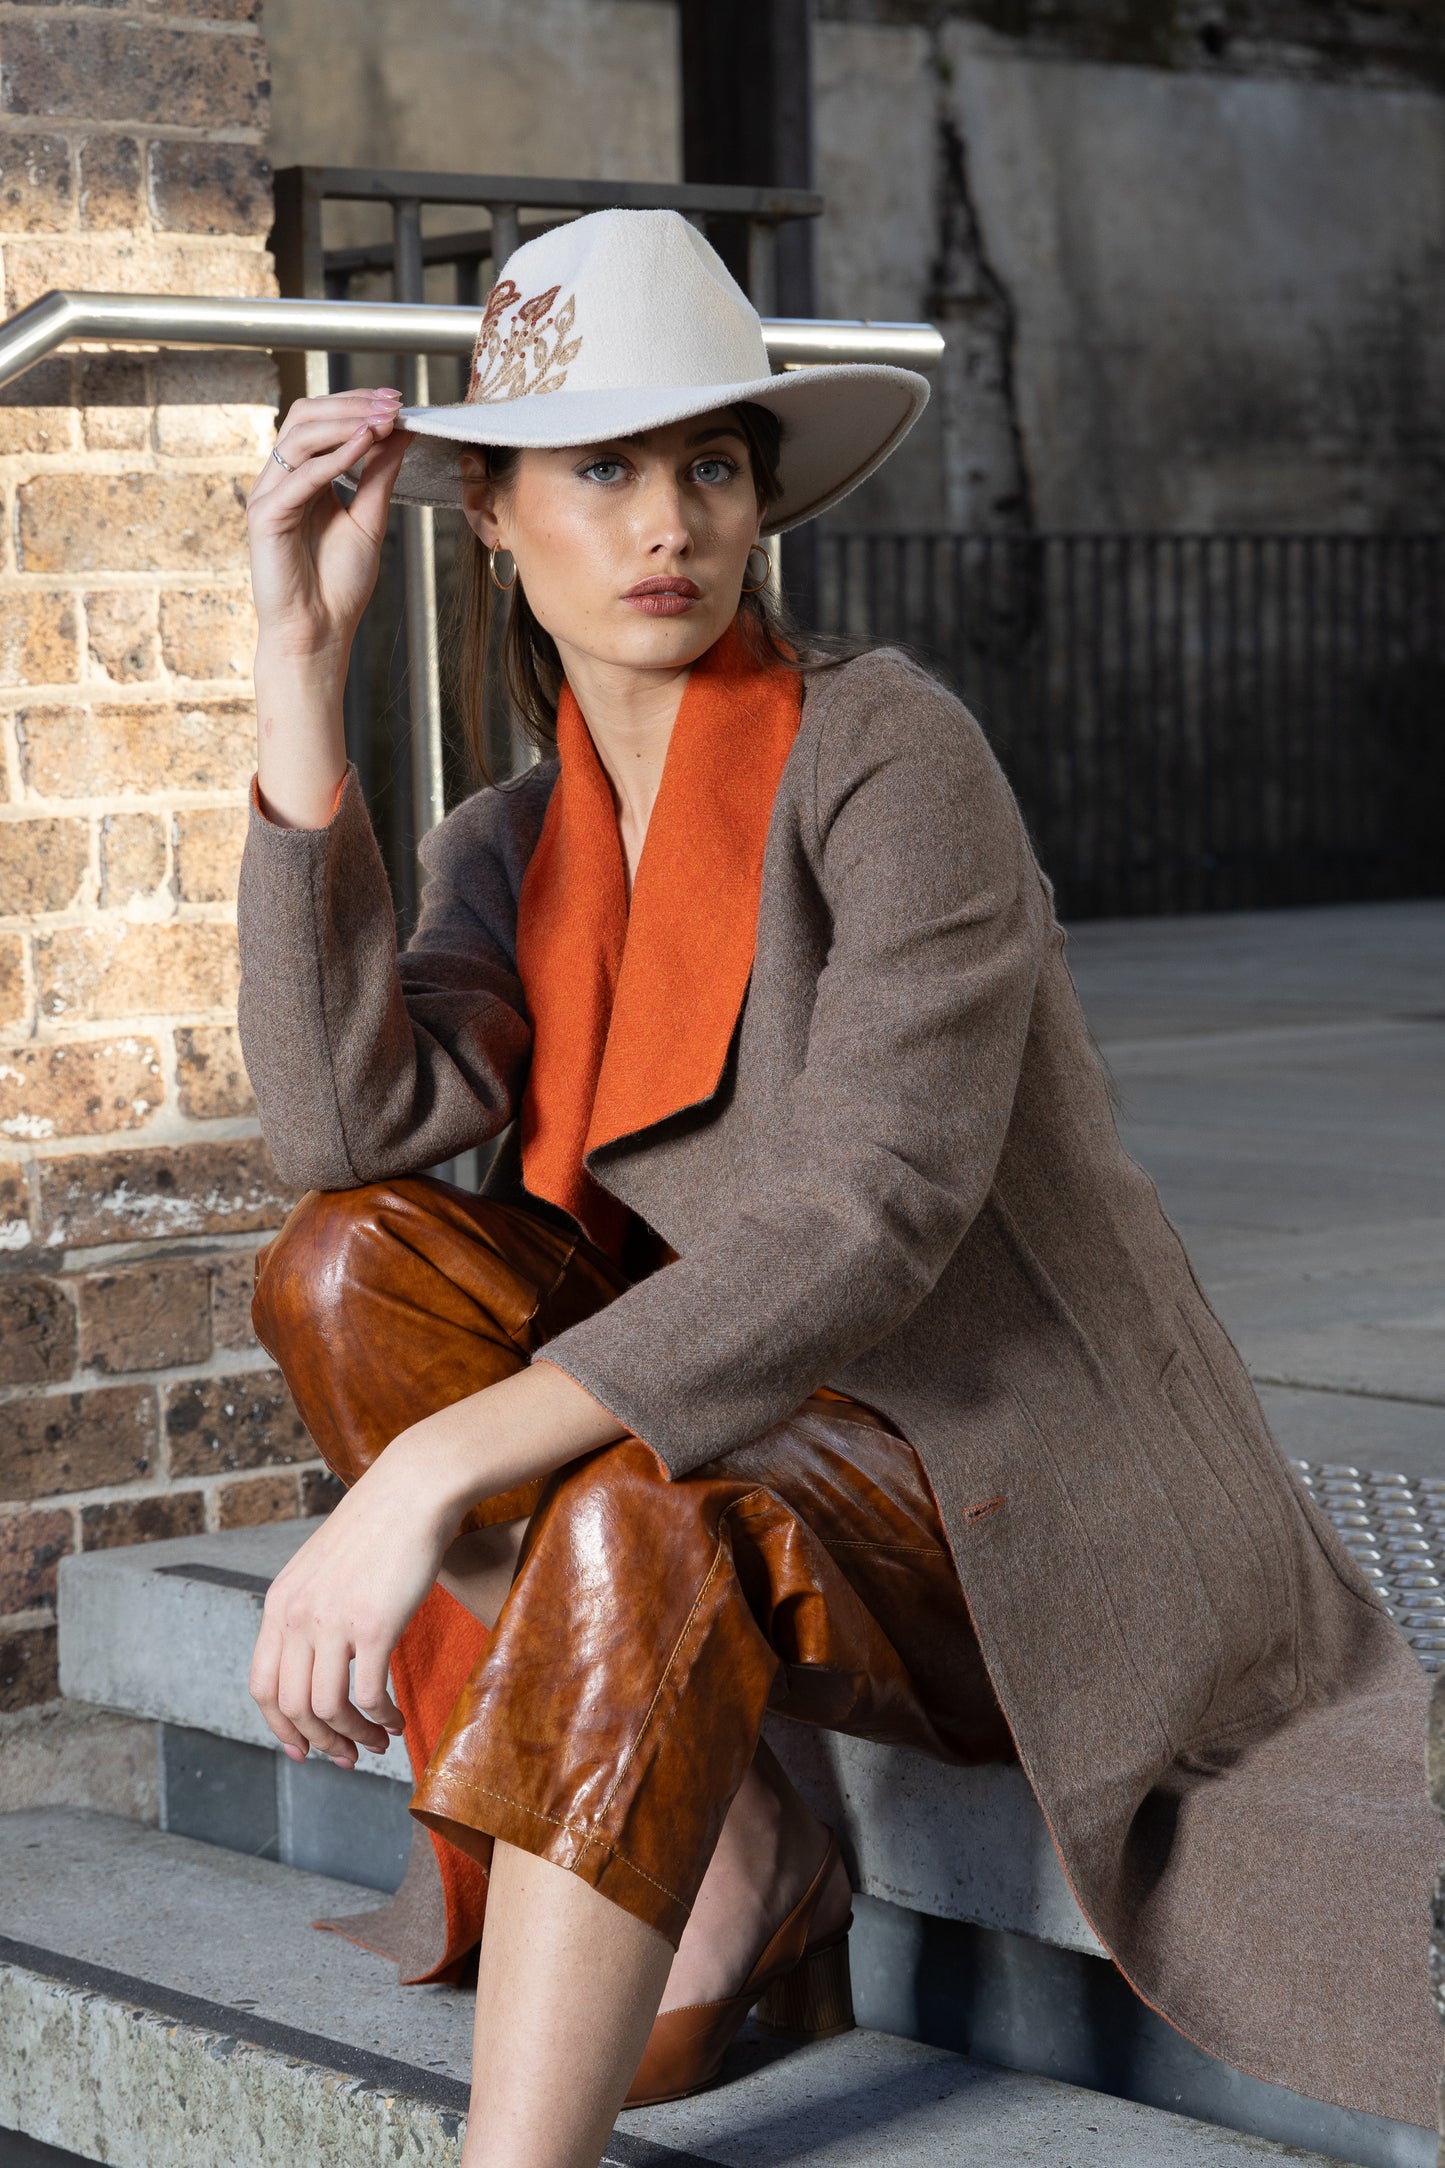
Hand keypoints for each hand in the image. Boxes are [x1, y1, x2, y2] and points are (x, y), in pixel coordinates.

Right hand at [247, 388, 411, 827]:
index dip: (357, 403)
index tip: (399, 400)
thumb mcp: (370, 519)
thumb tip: (402, 432)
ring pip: (298, 436)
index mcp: (304, 477)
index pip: (323, 420)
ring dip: (344, 422)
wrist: (318, 633)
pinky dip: (334, 457)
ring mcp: (269, 494)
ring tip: (382, 420)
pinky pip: (299, 475)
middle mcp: (281, 479)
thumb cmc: (338, 587)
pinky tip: (364, 445)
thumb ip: (380, 474)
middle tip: (394, 403)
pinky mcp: (265, 516)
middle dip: (352, 404)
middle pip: (306, 416)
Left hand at [249, 1430, 451, 1767]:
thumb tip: (317, 1663)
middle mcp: (297, 1615)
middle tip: (348, 1757)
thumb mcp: (323, 1568)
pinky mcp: (374, 1625)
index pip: (262, 1687)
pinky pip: (368, 1695)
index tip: (304, 1749)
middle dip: (320, 1743)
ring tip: (378, 1742)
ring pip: (328, 1709)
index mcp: (279, 1603)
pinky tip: (397, 1719)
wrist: (414, 1489)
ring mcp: (333, 1621)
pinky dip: (381, 1718)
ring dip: (353, 1737)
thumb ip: (310, 1610)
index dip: (281, 1729)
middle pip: (292, 1707)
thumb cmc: (378, 1526)